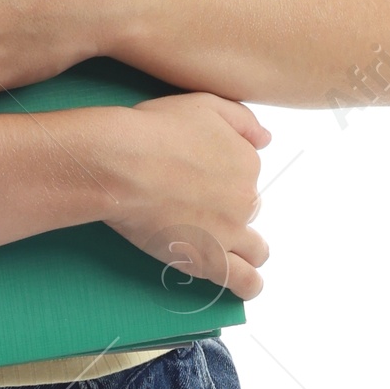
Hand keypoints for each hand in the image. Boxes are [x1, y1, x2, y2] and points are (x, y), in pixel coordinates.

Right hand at [95, 92, 271, 301]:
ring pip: (255, 248)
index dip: (222, 178)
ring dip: (246, 249)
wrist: (121, 164)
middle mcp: (246, 197)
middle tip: (191, 207)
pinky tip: (247, 284)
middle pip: (247, 210)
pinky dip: (250, 284)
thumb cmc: (153, 130)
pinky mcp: (210, 259)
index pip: (246, 176)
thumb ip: (242, 120)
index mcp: (247, 160)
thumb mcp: (204, 103)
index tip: (196, 179)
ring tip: (225, 250)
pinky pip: (245, 280)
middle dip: (227, 210)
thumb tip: (268, 140)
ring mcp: (230, 231)